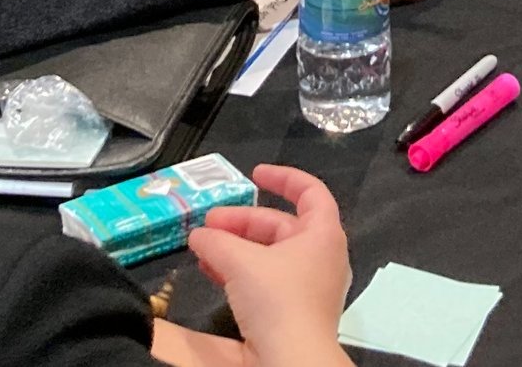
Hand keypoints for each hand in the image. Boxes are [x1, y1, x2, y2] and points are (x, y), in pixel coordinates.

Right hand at [188, 165, 354, 364]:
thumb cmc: (278, 300)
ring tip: (202, 246)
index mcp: (323, 234)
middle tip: (208, 223)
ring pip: (269, 255)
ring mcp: (309, 286)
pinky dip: (240, 272)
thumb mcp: (241, 262)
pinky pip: (266, 280)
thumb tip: (199, 234)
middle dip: (241, 221)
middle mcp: (322, 257)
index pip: (310, 192)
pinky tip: (211, 272)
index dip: (283, 177)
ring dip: (235, 247)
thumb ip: (217, 241)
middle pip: (280, 225)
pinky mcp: (293, 311)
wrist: (293, 361)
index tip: (254, 174)